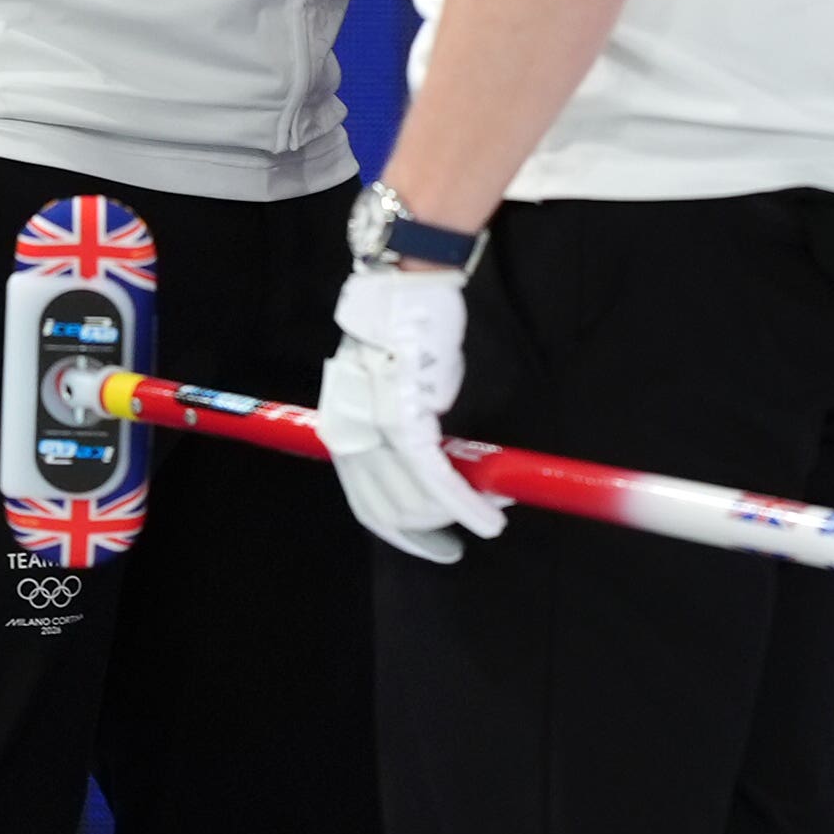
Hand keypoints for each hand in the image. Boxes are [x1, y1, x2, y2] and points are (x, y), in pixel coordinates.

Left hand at [312, 264, 506, 560]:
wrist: (406, 287)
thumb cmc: (407, 333)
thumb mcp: (396, 393)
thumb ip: (405, 433)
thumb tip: (442, 471)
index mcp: (342, 432)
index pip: (367, 506)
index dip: (404, 534)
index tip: (436, 547)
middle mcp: (351, 438)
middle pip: (392, 512)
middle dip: (432, 533)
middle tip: (466, 537)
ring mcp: (375, 432)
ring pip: (416, 502)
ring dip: (456, 516)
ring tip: (491, 511)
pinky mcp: (405, 422)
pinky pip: (437, 479)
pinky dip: (466, 506)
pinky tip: (490, 520)